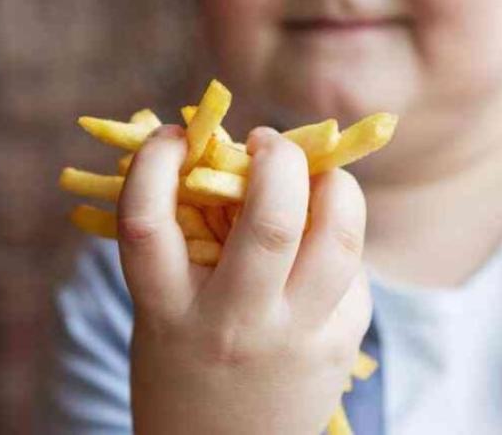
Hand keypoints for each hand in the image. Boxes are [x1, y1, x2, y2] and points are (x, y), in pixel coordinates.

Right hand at [117, 125, 371, 434]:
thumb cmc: (185, 367)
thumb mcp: (164, 312)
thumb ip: (190, 244)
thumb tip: (231, 161)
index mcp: (168, 313)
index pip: (148, 222)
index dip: (155, 162)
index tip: (173, 134)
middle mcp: (235, 325)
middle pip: (272, 221)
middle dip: (278, 159)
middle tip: (266, 143)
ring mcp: (296, 338)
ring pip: (340, 239)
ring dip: (336, 186)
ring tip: (317, 176)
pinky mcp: (341, 345)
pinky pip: (353, 271)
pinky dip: (340, 237)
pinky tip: (323, 240)